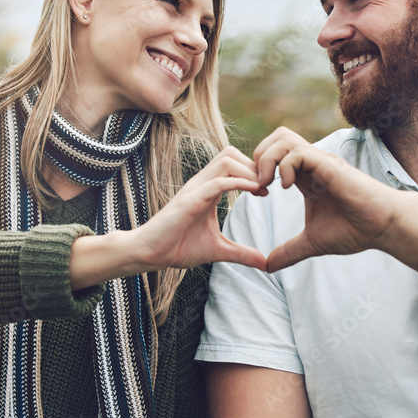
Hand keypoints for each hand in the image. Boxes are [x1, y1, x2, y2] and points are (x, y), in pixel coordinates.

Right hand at [132, 146, 267, 270]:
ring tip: (261, 189)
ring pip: (226, 160)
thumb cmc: (178, 247)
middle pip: (231, 153)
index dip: (253, 171)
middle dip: (254, 166)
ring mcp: (195, 189)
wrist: (150, 254)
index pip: (233, 163)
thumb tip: (265, 264)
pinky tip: (252, 192)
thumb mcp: (218, 250)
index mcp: (207, 189)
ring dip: (248, 171)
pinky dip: (238, 183)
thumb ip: (241, 253)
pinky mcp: (190, 200)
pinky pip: (217, 182)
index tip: (267, 191)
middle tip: (267, 187)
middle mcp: (201, 183)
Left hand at [253, 127, 397, 272]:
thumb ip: (289, 251)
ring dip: (268, 159)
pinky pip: (299, 152)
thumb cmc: (355, 230)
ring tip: (268, 184)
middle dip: (259, 156)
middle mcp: (312, 164)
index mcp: (306, 176)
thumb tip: (268, 266)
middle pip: (277, 137)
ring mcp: (321, 162)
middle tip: (258, 184)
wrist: (383, 228)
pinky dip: (285, 166)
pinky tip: (287, 187)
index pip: (274, 154)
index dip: (258, 169)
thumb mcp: (313, 243)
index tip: (256, 193)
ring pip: (284, 138)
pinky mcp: (329, 166)